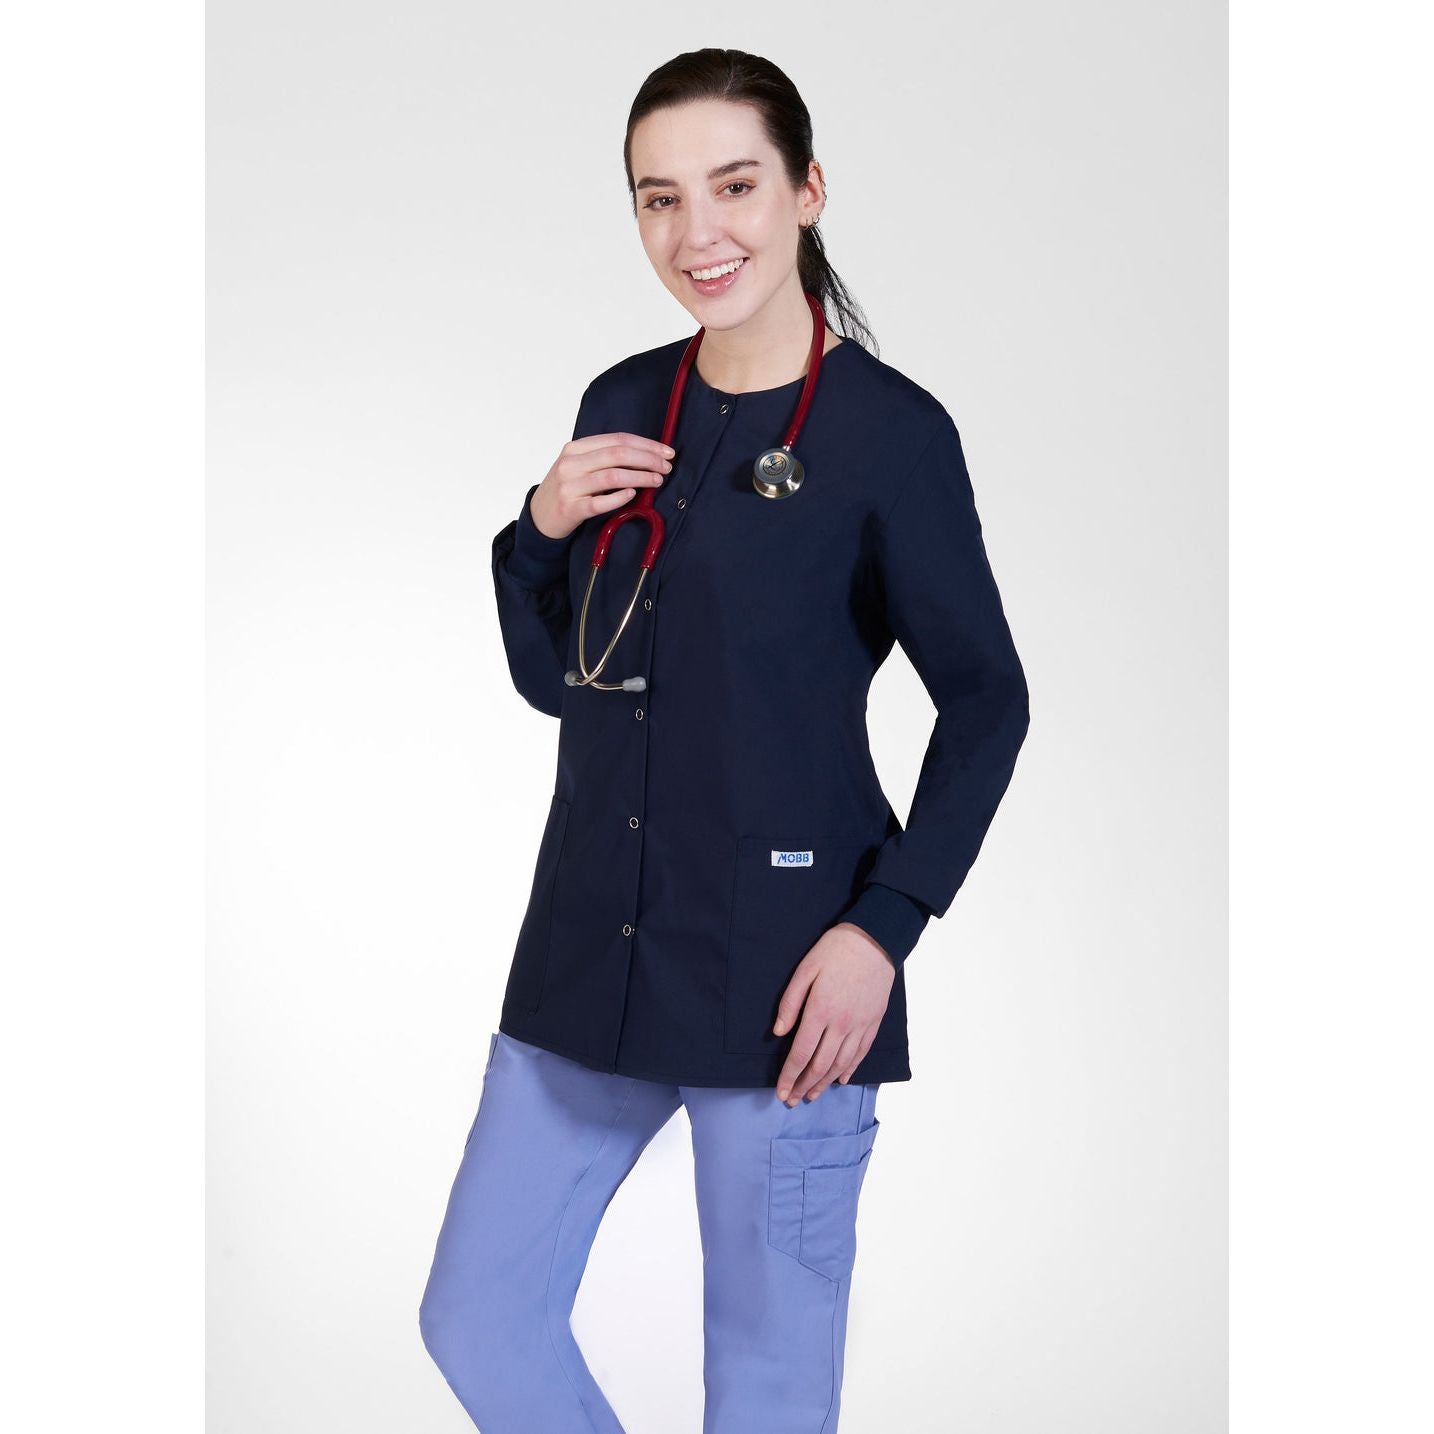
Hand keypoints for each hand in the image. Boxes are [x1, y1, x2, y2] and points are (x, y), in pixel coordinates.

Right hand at [529, 431, 675, 540]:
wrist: (539, 517)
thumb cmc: (567, 490)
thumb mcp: (579, 466)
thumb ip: (603, 458)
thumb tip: (646, 454)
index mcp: (575, 448)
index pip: (617, 440)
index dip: (646, 444)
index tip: (666, 452)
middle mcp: (571, 464)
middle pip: (617, 455)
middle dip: (648, 459)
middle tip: (666, 467)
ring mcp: (569, 486)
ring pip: (612, 476)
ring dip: (640, 477)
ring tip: (657, 480)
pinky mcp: (571, 508)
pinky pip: (600, 502)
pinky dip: (619, 497)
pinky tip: (633, 495)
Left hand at [772, 923, 894, 1105]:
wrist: (875, 940)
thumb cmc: (835, 951)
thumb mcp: (805, 970)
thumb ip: (790, 1003)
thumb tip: (778, 1033)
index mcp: (820, 1011)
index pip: (801, 1053)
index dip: (789, 1076)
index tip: (780, 1092)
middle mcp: (841, 1024)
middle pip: (820, 1065)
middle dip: (803, 1086)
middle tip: (791, 1100)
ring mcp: (860, 1025)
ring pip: (841, 1064)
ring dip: (824, 1083)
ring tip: (811, 1095)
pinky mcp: (874, 1022)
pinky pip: (861, 1053)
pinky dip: (850, 1069)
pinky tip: (841, 1079)